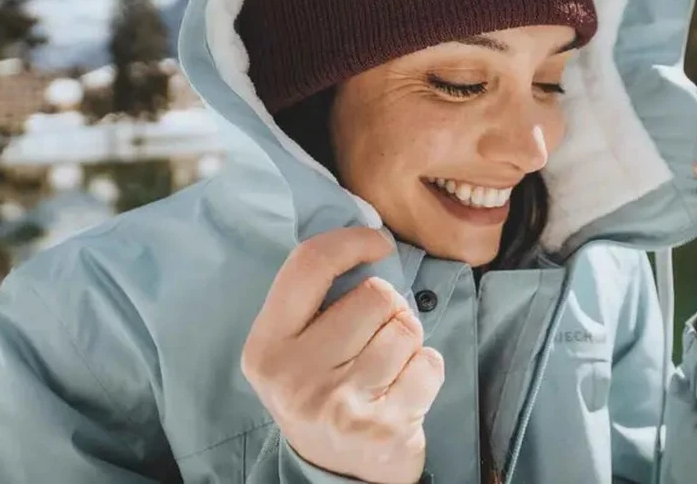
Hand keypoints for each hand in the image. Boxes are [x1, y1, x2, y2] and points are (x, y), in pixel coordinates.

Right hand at [241, 227, 442, 483]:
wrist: (335, 473)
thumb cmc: (322, 391)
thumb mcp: (296, 347)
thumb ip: (316, 298)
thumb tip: (367, 236)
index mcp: (266, 347)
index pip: (309, 264)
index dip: (351, 241)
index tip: (376, 243)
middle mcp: (295, 377)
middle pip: (375, 294)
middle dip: (389, 308)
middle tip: (376, 338)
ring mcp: (339, 405)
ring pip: (405, 328)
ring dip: (408, 342)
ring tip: (388, 368)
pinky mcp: (382, 428)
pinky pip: (429, 364)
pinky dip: (427, 370)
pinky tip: (405, 391)